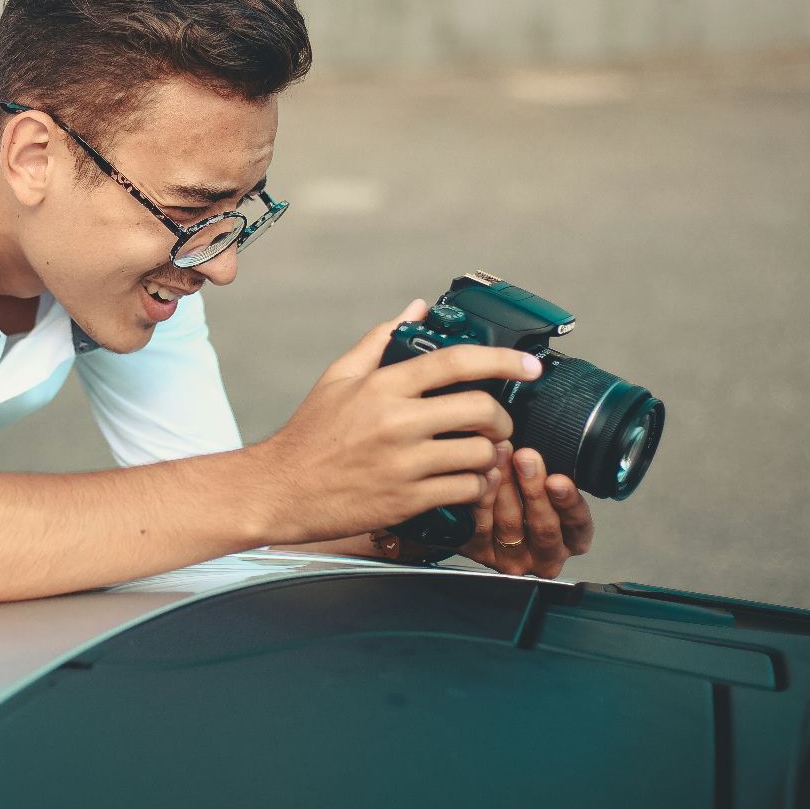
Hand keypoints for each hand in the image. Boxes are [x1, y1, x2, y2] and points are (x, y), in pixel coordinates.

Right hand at [256, 301, 543, 545]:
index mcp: (383, 386)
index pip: (455, 362)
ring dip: (491, 457)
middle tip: (499, 425)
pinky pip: (466, 490)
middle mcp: (396, 421)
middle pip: (480, 410)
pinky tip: (467, 484)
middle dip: (503, 419)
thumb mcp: (338, 378)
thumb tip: (417, 308)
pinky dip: (476, 488)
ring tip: (482, 457)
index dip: (502, 360)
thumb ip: (380, 339)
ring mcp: (403, 463)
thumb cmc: (309, 436)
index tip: (529, 365)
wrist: (280, 490)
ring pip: (480, 454)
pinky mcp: (407, 500)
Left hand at [456, 442, 594, 578]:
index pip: (578, 524)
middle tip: (525, 458)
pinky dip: (481, 499)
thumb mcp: (549, 486)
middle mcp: (546, 556)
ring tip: (500, 457)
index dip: (568, 502)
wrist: (489, 517)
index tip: (557, 479)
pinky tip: (482, 477)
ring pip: (510, 524)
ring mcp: (513, 559)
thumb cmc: (528, 495)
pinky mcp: (482, 553)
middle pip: (544, 527)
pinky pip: (480, 527)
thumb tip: (543, 452)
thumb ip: (552, 476)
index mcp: (572, 541)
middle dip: (534, 489)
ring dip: (505, 486)